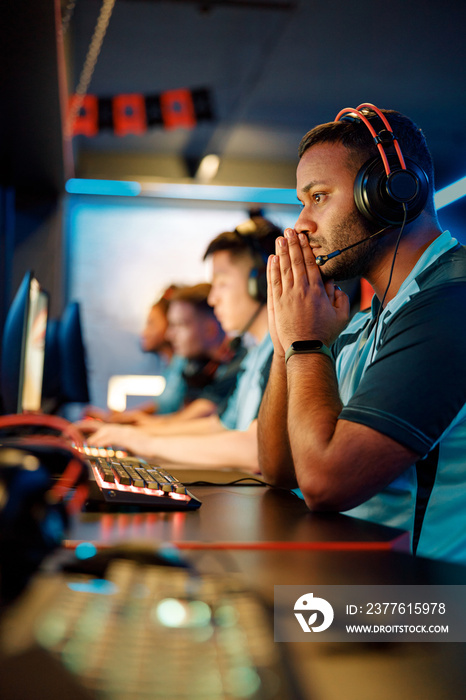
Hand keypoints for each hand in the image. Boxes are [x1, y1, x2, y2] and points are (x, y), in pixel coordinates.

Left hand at [86, 424, 151, 455]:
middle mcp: (125, 429)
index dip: (100, 434)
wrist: (158, 446)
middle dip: (96, 434)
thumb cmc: (150, 447)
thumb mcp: (136, 446)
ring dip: (96, 438)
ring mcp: (126, 432)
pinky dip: (102, 441)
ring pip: (107, 432)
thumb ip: (128, 447)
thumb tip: (124, 452)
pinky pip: (111, 438)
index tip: (92, 439)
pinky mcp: (127, 438)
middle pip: (106, 428)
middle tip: (87, 441)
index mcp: (127, 431)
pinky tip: (96, 446)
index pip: (110, 429)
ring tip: (89, 444)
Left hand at [269, 228, 348, 349]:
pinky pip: (273, 282)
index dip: (307, 248)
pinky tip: (272, 258)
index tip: (304, 237)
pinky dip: (272, 269)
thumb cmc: (324, 335)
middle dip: (293, 244)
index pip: (311, 264)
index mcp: (317, 291)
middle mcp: (300, 290)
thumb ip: (340, 298)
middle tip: (290, 230)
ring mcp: (286, 296)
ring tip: (280, 238)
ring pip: (284, 269)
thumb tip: (333, 284)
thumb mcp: (341, 316)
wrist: (305, 349)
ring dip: (282, 252)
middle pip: (296, 262)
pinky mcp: (276, 304)